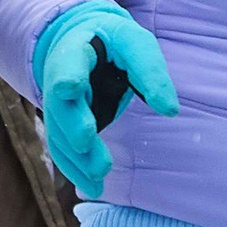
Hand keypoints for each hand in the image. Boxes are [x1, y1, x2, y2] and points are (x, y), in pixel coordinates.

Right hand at [34, 0, 176, 198]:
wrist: (83, 40)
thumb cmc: (114, 41)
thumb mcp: (135, 43)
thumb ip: (150, 71)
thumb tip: (169, 109)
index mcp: (74, 51)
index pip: (68, 63)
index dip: (67, 76)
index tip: (71, 87)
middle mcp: (58, 79)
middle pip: (59, 105)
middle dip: (71, 124)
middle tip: (86, 140)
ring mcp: (57, 103)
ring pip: (58, 132)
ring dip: (75, 156)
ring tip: (97, 179)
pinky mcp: (63, 123)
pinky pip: (62, 147)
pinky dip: (74, 167)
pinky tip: (91, 185)